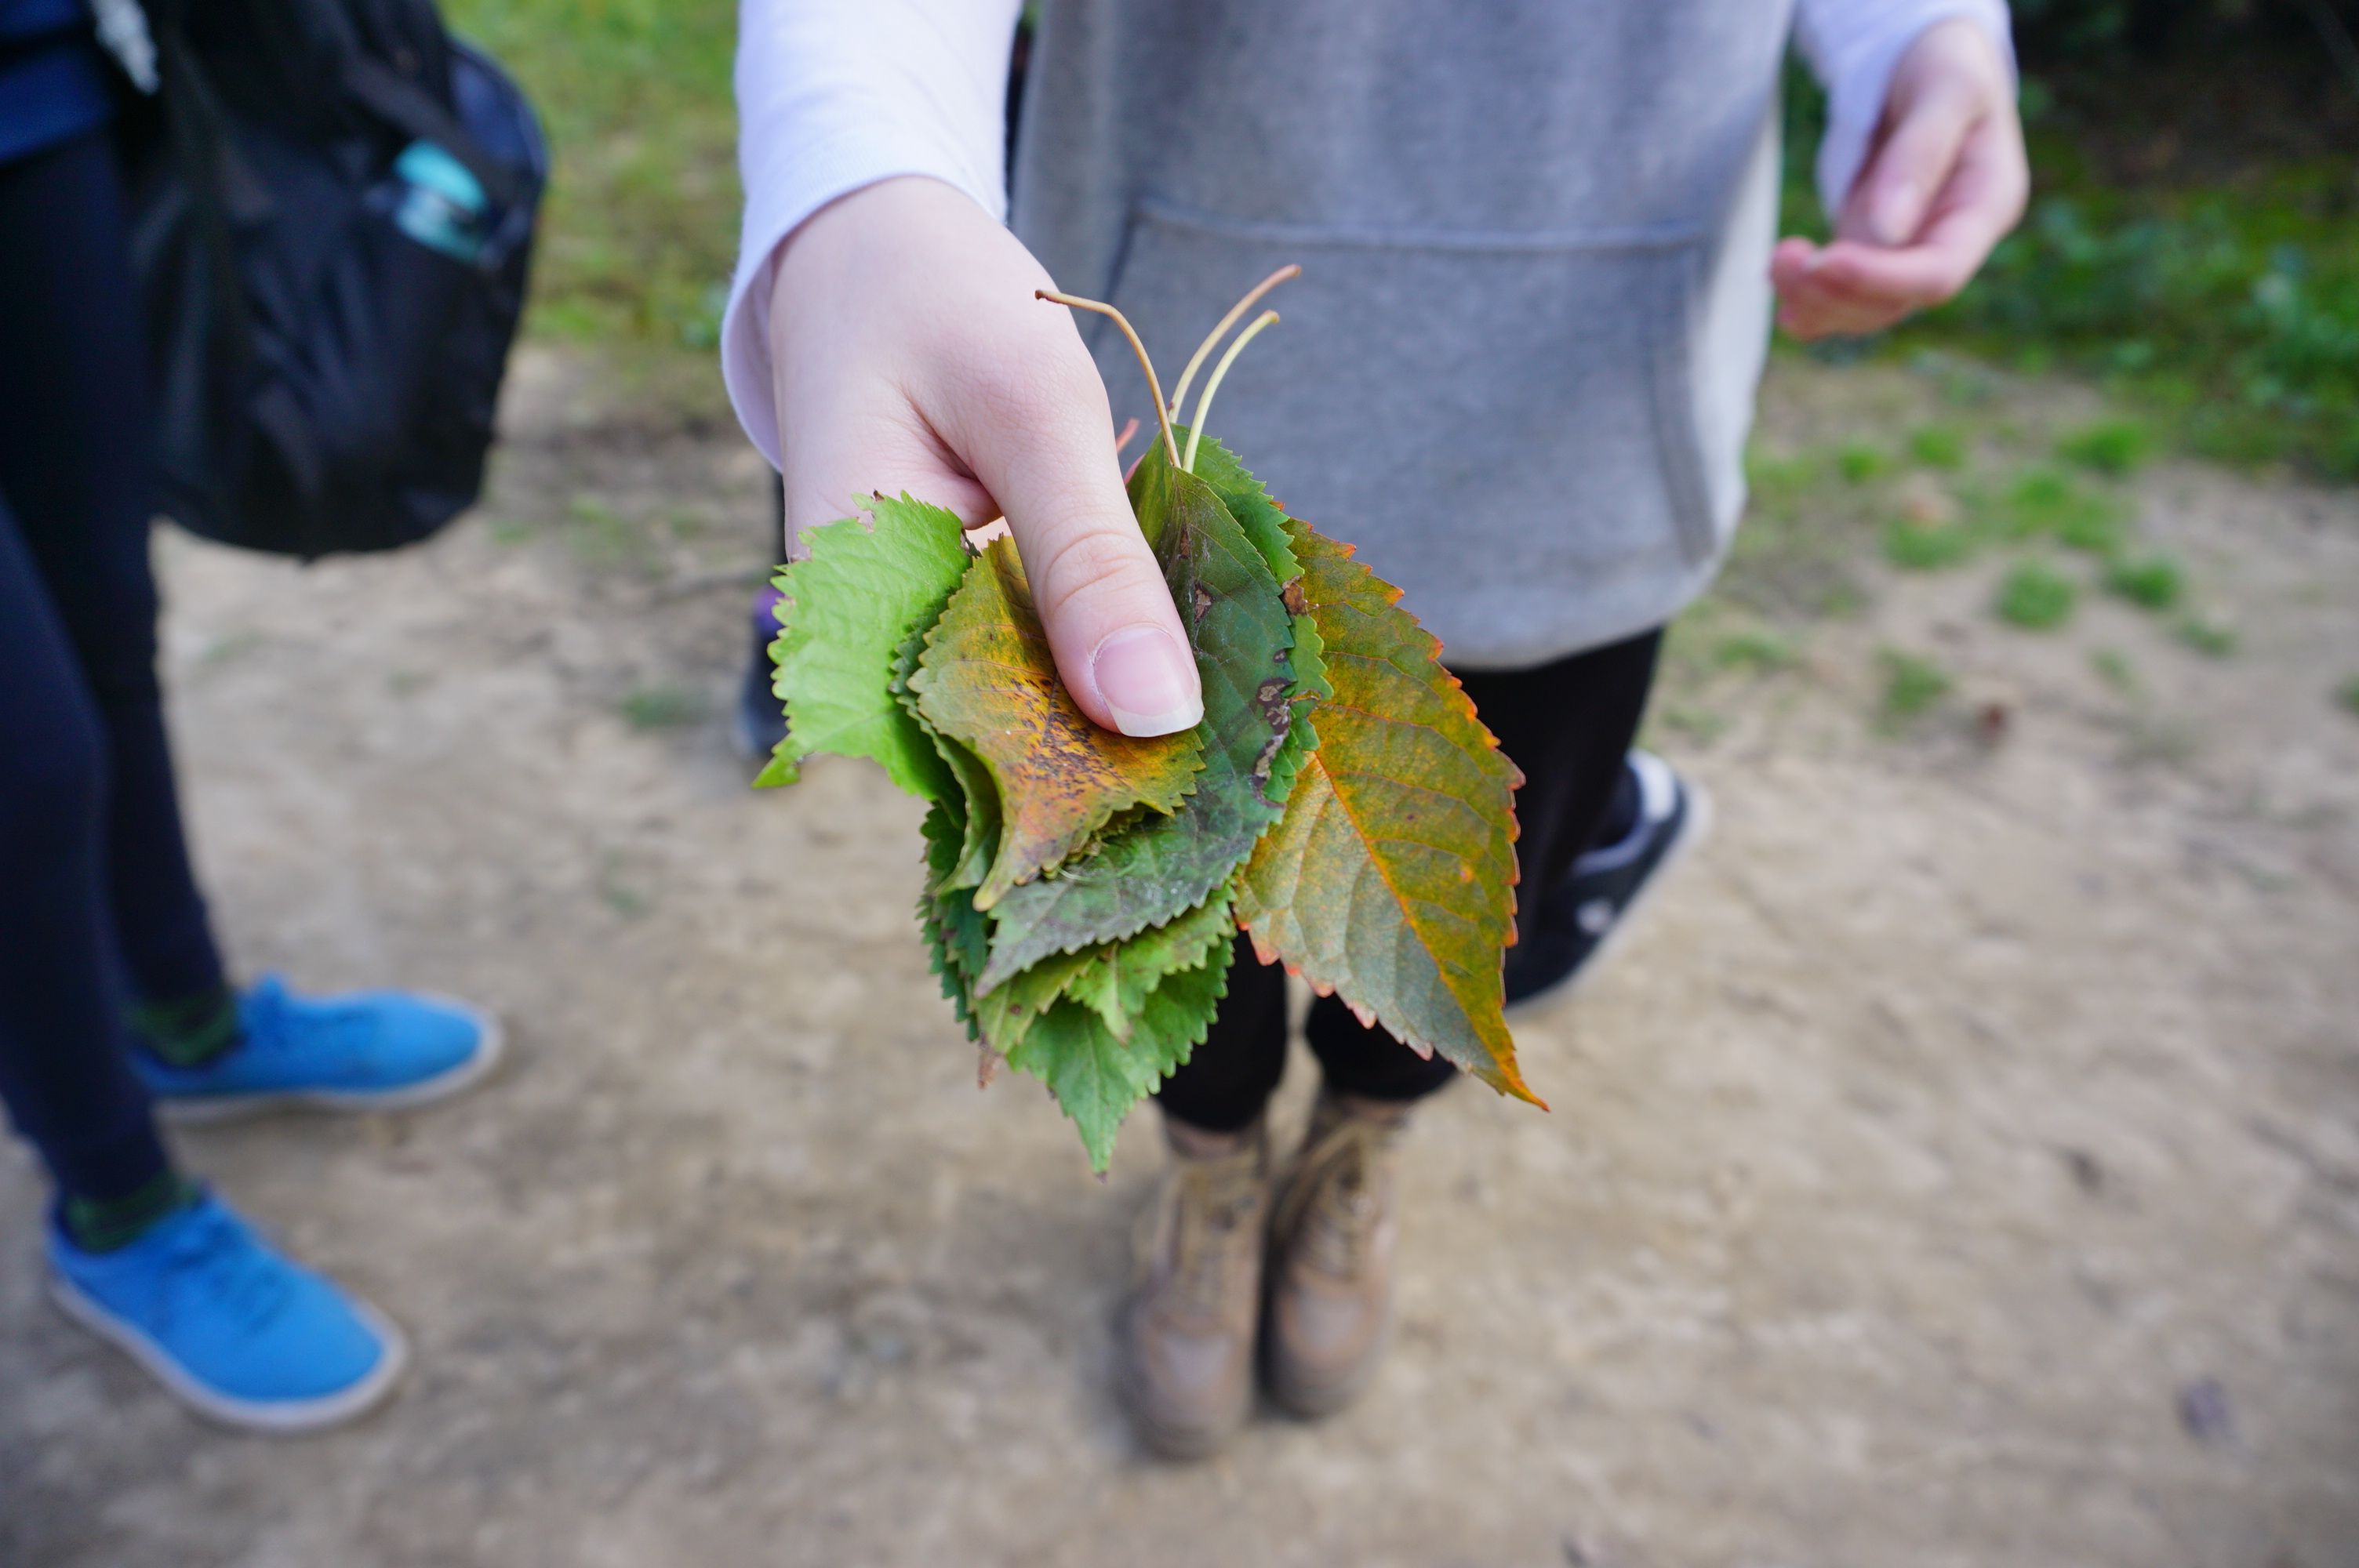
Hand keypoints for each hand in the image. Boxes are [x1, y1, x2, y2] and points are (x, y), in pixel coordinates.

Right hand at [767, 176, 1202, 736]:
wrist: (875, 255)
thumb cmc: (937, 307)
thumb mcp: (1033, 412)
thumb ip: (1090, 561)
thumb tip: (1156, 715)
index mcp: (848, 619)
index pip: (984, 754)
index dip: (1107, 780)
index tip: (1229, 777)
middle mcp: (869, 657)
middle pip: (1016, 752)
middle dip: (1136, 748)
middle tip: (1266, 746)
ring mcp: (916, 643)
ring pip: (1040, 716)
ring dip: (1137, 703)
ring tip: (1249, 708)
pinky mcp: (963, 619)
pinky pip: (1046, 663)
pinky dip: (1119, 649)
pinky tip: (1198, 640)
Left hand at [1772, 17, 2028, 338]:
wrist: (1925, 64)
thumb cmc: (1945, 66)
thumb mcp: (1946, 89)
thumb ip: (1921, 155)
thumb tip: (1887, 231)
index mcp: (1986, 207)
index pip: (1938, 273)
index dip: (1881, 278)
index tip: (1825, 260)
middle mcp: (1951, 240)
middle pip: (1895, 301)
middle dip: (1835, 291)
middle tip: (1783, 256)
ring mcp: (1912, 250)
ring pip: (1864, 306)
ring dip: (1813, 298)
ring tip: (1775, 264)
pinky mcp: (1874, 247)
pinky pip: (1843, 290)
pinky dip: (1808, 296)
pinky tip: (1779, 286)